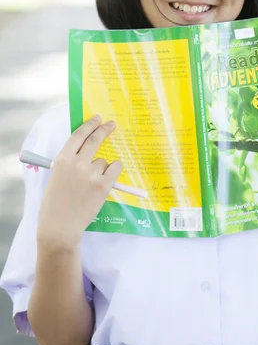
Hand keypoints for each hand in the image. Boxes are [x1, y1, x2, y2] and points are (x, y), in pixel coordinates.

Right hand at [37, 115, 122, 248]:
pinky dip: (114, 170)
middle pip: (95, 139)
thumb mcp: (56, 177)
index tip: (96, 119)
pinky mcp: (103, 185)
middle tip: (111, 124)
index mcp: (62, 160)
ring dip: (102, 168)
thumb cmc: (55, 203)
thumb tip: (84, 151)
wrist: (60, 226)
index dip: (89, 125)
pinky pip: (115, 168)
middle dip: (104, 129)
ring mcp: (91, 173)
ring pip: (103, 161)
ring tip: (90, 185)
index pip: (78, 135)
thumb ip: (69, 163)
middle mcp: (77, 163)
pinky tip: (108, 178)